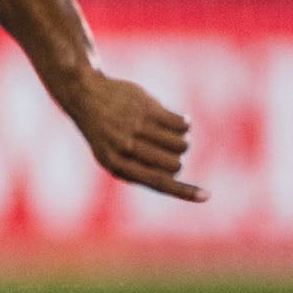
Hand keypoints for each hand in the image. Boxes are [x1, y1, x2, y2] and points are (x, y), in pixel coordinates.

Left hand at [61, 71, 206, 202]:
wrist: (84, 95)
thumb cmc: (104, 133)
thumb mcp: (111, 156)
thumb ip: (137, 171)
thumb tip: (173, 180)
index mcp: (116, 164)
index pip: (158, 182)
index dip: (184, 191)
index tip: (207, 196)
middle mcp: (126, 146)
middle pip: (175, 164)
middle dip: (178, 159)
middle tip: (166, 149)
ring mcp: (136, 125)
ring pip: (181, 144)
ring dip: (182, 140)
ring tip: (167, 133)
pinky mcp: (146, 107)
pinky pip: (182, 124)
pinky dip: (184, 124)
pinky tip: (175, 120)